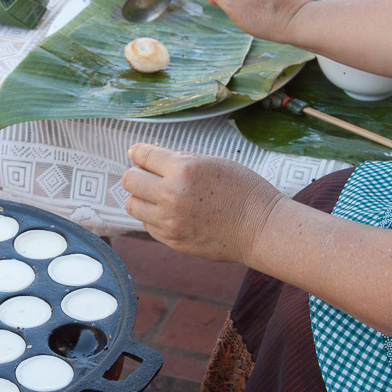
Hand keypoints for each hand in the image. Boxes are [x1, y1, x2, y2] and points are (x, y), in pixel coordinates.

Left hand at [122, 143, 284, 263]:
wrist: (262, 229)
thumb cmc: (245, 191)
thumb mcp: (213, 162)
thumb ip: (180, 160)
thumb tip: (152, 157)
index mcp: (183, 170)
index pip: (143, 155)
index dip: (138, 152)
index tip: (137, 153)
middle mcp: (171, 195)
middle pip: (130, 180)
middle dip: (137, 174)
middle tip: (148, 175)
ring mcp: (170, 221)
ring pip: (132, 205)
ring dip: (141, 197)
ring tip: (158, 196)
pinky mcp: (172, 240)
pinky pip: (147, 225)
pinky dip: (153, 217)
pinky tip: (170, 213)